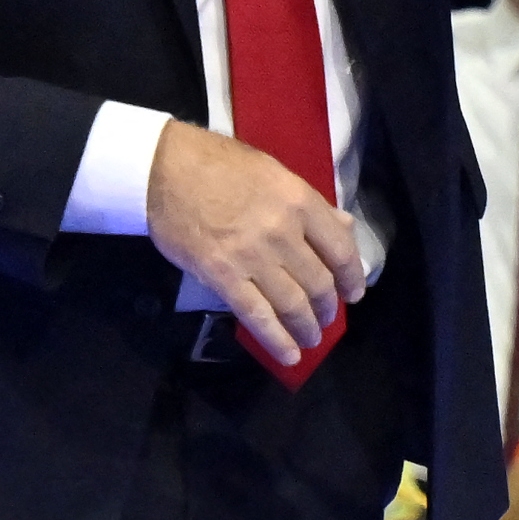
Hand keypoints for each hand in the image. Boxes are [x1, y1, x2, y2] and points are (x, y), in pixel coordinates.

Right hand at [145, 121, 365, 368]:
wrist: (164, 169)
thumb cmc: (218, 163)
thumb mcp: (273, 172)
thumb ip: (310, 203)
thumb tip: (343, 227)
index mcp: (299, 201)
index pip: (340, 249)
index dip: (352, 277)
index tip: (354, 293)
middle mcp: (283, 232)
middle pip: (318, 282)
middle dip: (327, 307)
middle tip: (326, 318)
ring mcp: (253, 257)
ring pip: (293, 304)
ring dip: (306, 328)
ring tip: (310, 339)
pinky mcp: (224, 277)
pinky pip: (258, 316)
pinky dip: (277, 341)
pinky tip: (289, 356)